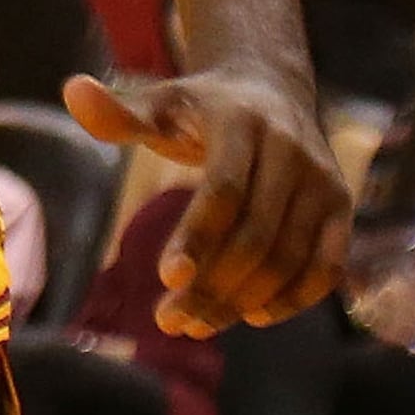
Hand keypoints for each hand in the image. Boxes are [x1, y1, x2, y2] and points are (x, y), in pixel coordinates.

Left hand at [65, 68, 349, 334]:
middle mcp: (292, 151)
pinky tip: (254, 316)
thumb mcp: (158, 102)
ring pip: (290, 257)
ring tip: (198, 325)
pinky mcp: (341, 207)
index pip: (224, 191)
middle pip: (257, 235)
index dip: (197, 236)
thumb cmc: (200, 106)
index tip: (165, 278)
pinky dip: (296, 297)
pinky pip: (327, 264)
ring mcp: (323, 181)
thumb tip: (73, 91)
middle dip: (215, 285)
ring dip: (246, 300)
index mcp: (241, 123)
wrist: (270, 89)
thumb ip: (119, 111)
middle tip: (171, 321)